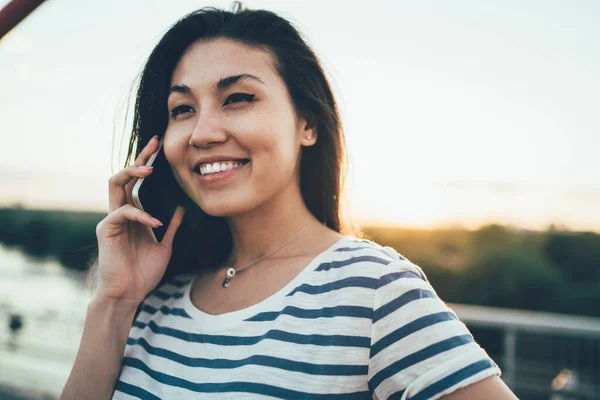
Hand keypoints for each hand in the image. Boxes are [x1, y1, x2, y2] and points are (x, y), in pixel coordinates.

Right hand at [94, 135, 184, 304]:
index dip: (147, 163)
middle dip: (139, 158)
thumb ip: (173, 228)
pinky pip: (122, 212)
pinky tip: (156, 223)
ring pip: (115, 184)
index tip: (159, 146)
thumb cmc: (144, 272)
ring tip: (150, 169)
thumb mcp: (166, 246)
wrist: (130, 294)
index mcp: (135, 215)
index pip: (139, 182)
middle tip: (154, 145)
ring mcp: (112, 219)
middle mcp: (121, 212)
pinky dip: (141, 215)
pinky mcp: (106, 229)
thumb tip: (182, 209)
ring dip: (132, 172)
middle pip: (125, 176)